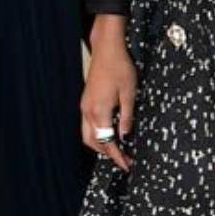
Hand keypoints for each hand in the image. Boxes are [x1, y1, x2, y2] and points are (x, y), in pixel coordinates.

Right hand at [82, 23, 137, 170]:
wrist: (107, 50)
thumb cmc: (120, 68)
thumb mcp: (130, 94)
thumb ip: (127, 117)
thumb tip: (126, 136)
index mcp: (99, 111)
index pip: (107, 141)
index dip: (117, 156)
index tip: (127, 165)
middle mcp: (88, 111)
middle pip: (93, 142)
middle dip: (108, 154)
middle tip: (124, 159)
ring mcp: (84, 106)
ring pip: (88, 135)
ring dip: (101, 145)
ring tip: (117, 149)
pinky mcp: (86, 101)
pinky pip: (87, 125)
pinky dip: (97, 134)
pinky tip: (110, 133)